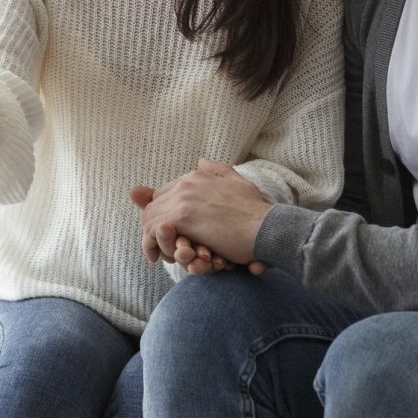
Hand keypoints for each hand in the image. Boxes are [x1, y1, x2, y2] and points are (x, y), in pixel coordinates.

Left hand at [131, 160, 272, 267]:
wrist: (267, 227)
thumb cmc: (256, 210)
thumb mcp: (237, 181)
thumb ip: (217, 170)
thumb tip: (199, 161)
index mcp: (196, 177)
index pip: (165, 193)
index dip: (164, 212)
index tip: (168, 230)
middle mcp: (185, 184)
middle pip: (154, 205)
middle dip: (154, 225)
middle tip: (160, 245)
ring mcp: (182, 199)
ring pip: (150, 217)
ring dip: (152, 237)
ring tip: (156, 253)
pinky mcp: (182, 218)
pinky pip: (154, 231)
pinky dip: (151, 244)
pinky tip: (156, 256)